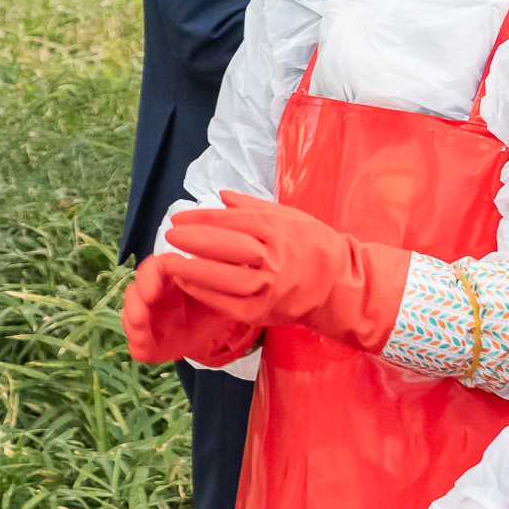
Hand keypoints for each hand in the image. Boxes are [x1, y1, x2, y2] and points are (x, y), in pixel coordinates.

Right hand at [124, 255, 261, 365]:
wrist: (221, 331)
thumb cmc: (222, 302)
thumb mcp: (225, 287)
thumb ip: (216, 274)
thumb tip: (216, 256)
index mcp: (171, 276)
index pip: (154, 268)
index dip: (149, 277)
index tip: (152, 293)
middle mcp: (154, 294)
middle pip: (135, 292)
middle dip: (134, 303)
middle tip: (140, 316)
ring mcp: (150, 319)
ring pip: (130, 317)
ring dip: (134, 324)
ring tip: (142, 332)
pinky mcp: (149, 342)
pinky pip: (137, 344)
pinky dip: (140, 344)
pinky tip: (147, 345)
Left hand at [165, 191, 409, 352]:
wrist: (339, 287)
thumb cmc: (313, 246)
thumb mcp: (290, 217)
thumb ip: (253, 206)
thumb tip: (221, 196)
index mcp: (281, 232)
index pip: (234, 222)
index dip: (202, 219)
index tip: (179, 218)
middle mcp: (276, 260)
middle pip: (228, 248)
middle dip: (194, 241)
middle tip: (169, 236)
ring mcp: (271, 289)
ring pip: (225, 278)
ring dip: (193, 270)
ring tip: (169, 261)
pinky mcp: (264, 312)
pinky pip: (227, 303)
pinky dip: (204, 292)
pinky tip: (186, 282)